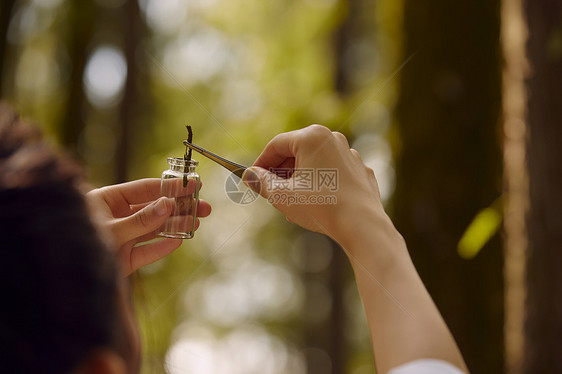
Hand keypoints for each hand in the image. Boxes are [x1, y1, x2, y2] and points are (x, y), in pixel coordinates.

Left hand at [86, 178, 210, 274]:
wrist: (59, 277)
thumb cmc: (76, 243)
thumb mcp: (110, 229)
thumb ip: (140, 219)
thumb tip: (168, 204)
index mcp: (109, 199)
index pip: (146, 189)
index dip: (171, 187)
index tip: (194, 184)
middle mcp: (117, 216)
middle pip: (155, 209)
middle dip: (180, 208)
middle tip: (204, 207)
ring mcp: (121, 238)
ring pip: (154, 229)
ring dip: (175, 226)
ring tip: (196, 224)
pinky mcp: (123, 259)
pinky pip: (146, 252)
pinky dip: (161, 248)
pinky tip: (178, 242)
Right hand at [242, 124, 384, 243]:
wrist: (362, 225)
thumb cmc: (321, 206)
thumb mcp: (282, 196)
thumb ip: (262, 182)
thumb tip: (250, 176)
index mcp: (312, 137)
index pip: (276, 145)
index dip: (260, 163)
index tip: (253, 178)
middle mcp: (333, 139)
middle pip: (296, 152)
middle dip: (281, 173)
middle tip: (270, 193)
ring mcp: (350, 155)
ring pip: (315, 164)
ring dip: (299, 181)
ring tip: (291, 205)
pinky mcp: (360, 171)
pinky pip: (333, 173)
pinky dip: (321, 185)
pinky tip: (315, 205)